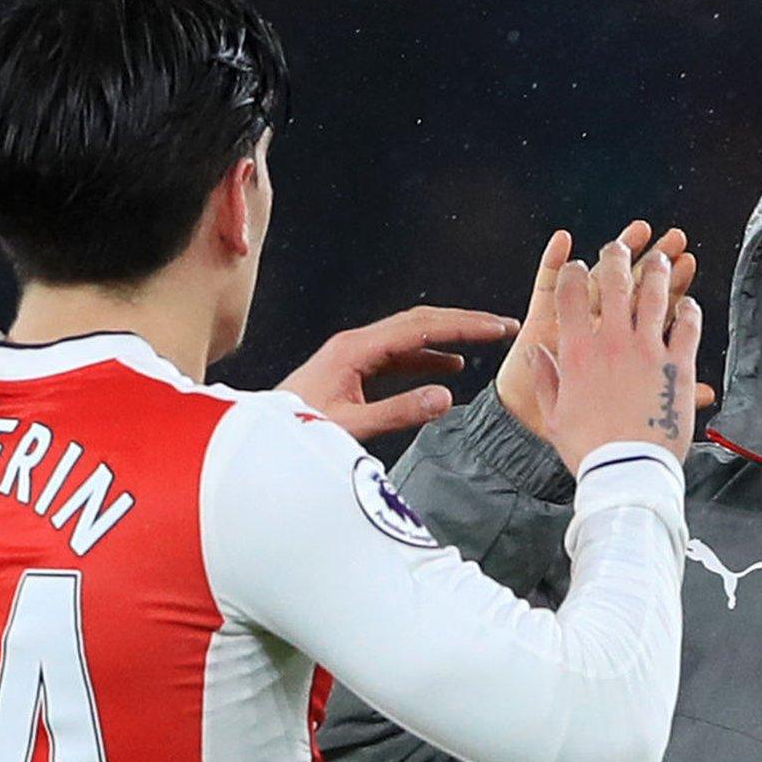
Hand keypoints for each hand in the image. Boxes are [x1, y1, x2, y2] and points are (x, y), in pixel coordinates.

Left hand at [278, 306, 518, 439]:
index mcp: (355, 349)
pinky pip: (400, 356)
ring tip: (486, 341)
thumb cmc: (294, 431)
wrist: (258, 440)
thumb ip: (398, 411)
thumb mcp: (350, 426)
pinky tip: (450, 368)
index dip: (463, 325)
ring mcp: (354, 355)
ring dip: (449, 337)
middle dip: (463, 322)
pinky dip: (429, 358)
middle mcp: (355, 344)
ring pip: (412, 336)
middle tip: (503, 326)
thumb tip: (446, 396)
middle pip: (419, 321)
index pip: (420, 327)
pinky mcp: (354, 369)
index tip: (496, 327)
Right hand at [495, 221, 709, 441]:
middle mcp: (612, 341)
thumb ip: (546, 378)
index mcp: (578, 350)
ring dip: (658, 271)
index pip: (570, 294)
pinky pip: (687, 326)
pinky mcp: (678, 364)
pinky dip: (689, 310)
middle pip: (614, 282)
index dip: (571, 273)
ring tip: (663, 257)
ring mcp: (648, 348)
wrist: (627, 468)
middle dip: (617, 256)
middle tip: (620, 246)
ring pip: (655, 295)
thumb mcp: (555, 415)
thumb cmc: (588, 448)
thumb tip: (540, 353)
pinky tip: (690, 303)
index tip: (576, 265)